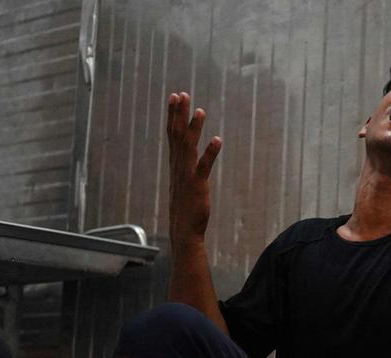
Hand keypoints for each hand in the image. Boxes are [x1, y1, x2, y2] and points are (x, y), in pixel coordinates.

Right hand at [166, 92, 221, 241]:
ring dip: (194, 128)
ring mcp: (187, 175)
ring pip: (189, 147)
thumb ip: (184, 166)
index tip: (175, 96)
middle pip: (177, 135)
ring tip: (200, 110)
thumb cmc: (185, 207)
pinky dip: (210, 152)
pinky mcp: (197, 185)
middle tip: (182, 93)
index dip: (173, 114)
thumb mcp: (183, 182)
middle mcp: (178, 166)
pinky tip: (218, 140)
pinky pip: (204, 166)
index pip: (172, 134)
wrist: (183, 230)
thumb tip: (186, 154)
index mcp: (175, 164)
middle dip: (179, 113)